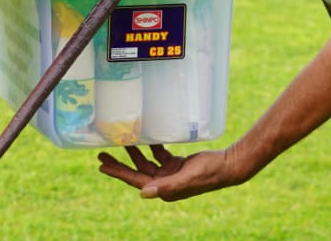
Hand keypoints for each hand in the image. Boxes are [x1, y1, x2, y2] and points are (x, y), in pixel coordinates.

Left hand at [97, 145, 237, 201]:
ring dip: (134, 152)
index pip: (135, 180)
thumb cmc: (208, 173)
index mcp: (164, 189)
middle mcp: (164, 182)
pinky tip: (145, 136)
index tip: (102, 165)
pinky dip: (152, 146)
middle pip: (136, 171)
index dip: (118, 172)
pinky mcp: (176, 164)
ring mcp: (170, 173)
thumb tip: (142, 193)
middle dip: (120, 162)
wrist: (227, 166)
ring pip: (146, 162)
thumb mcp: (187, 178)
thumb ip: (167, 186)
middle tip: (102, 152)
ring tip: (121, 140)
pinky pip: (159, 154)